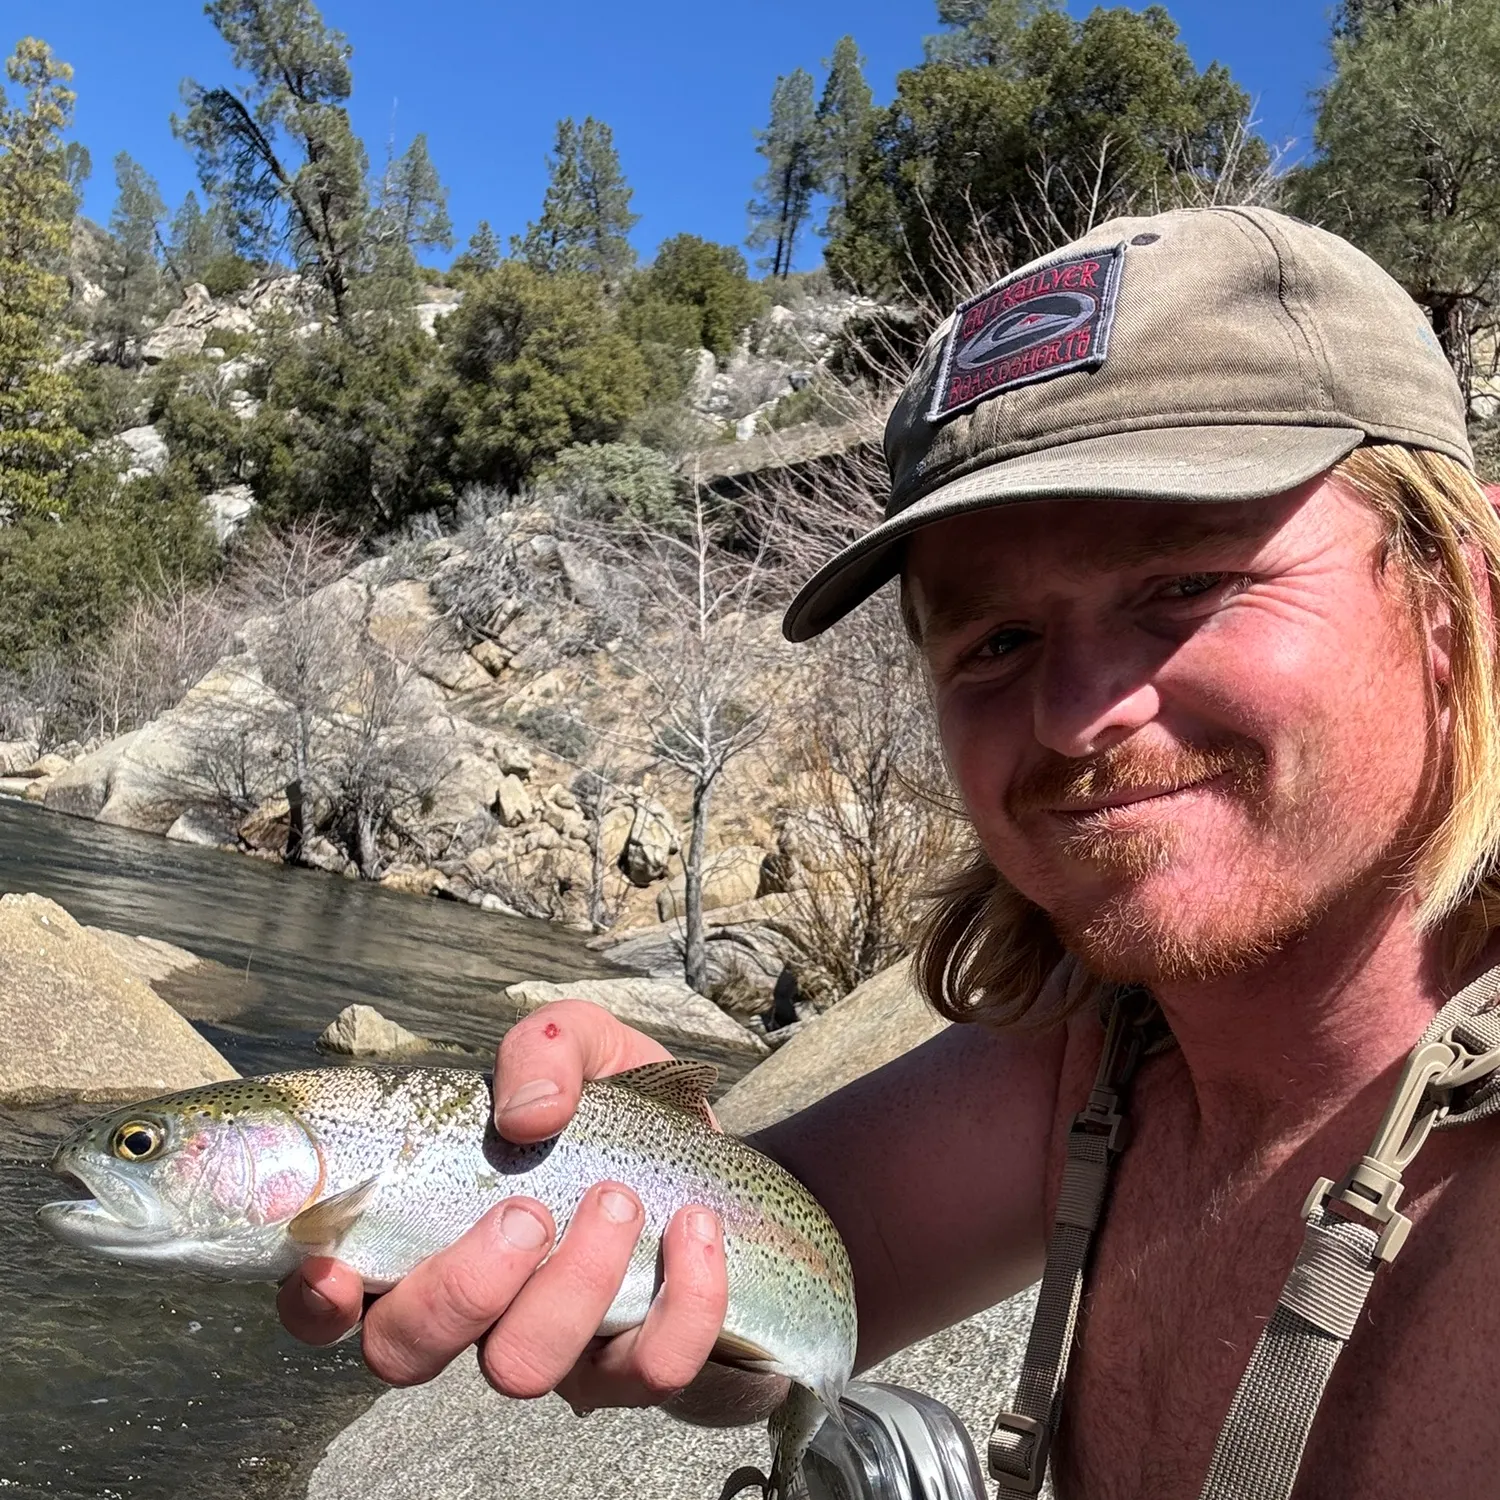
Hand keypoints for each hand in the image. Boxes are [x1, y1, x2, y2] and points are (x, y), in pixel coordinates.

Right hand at [277, 1000, 732, 1412]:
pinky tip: (696, 1228)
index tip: (336, 1264)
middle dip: (460, 1287)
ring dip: (571, 1283)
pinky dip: (681, 1299)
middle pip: (407, 1353)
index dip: (313, 1299)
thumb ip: (541, 1049)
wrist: (719, 1154)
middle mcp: (474, 1310)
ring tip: (621, 1201)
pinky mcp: (638, 1367)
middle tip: (528, 1210)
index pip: (328, 1301)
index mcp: (427, 1234)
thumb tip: (525, 1116)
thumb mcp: (582, 1045)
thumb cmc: (620, 1106)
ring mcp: (553, 1350)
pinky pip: (649, 1372)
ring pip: (520, 1370)